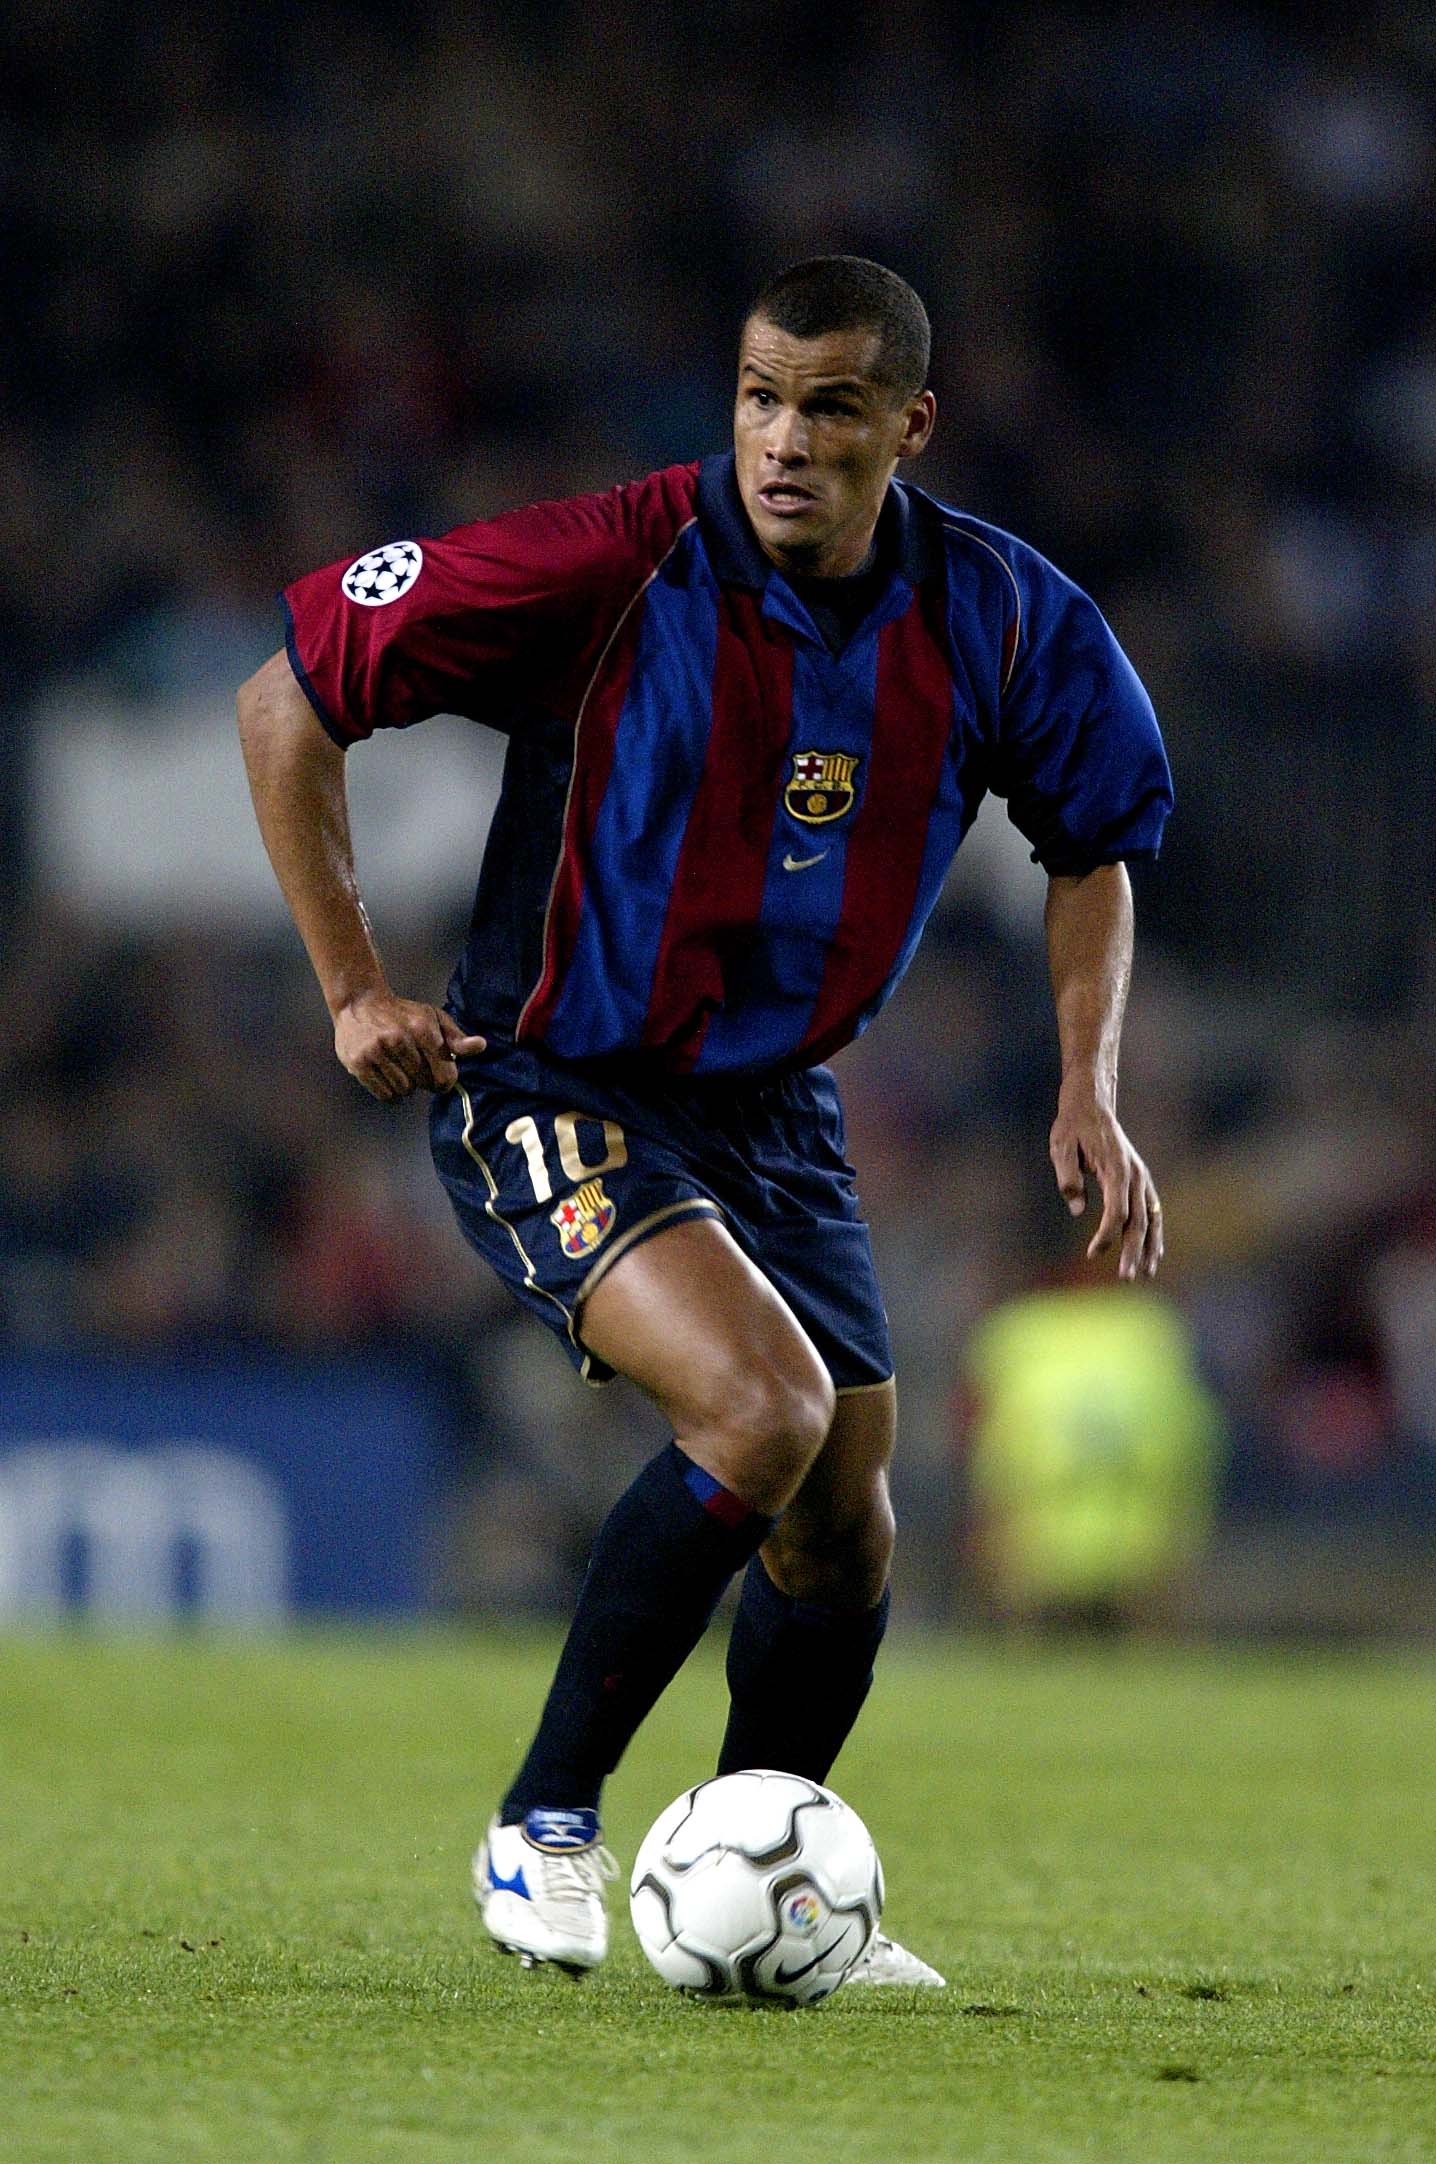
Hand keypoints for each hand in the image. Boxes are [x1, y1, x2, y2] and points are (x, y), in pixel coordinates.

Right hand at [333, 990, 485, 1100]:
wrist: (358, 1003)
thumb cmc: (401, 1014)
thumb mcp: (432, 1018)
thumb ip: (456, 1037)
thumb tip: (481, 1046)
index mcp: (422, 1028)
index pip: (444, 1074)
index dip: (445, 1080)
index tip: (441, 1076)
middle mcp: (399, 1039)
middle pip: (424, 1084)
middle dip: (424, 1080)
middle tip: (414, 1067)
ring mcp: (377, 1051)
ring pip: (404, 1091)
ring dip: (405, 1085)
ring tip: (397, 1067)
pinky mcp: (359, 1063)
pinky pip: (384, 1094)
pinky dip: (388, 1090)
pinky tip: (385, 1073)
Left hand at [1049, 1076, 1162, 1279]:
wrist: (1092, 1104)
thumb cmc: (1072, 1127)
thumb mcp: (1061, 1147)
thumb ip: (1068, 1177)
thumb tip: (1077, 1209)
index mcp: (1117, 1169)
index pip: (1116, 1212)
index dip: (1105, 1236)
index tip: (1090, 1254)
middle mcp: (1135, 1175)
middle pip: (1138, 1221)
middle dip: (1134, 1251)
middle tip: (1127, 1277)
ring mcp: (1141, 1177)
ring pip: (1152, 1219)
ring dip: (1150, 1247)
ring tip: (1146, 1273)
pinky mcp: (1140, 1179)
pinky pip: (1153, 1211)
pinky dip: (1155, 1233)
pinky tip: (1155, 1253)